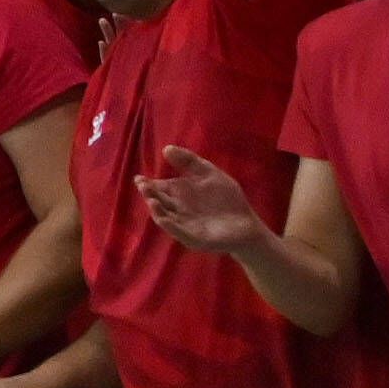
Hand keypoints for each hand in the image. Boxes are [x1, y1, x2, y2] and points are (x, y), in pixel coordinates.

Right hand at [139, 144, 278, 254]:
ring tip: (152, 200)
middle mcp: (177, 210)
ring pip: (165, 217)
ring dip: (156, 210)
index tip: (140, 179)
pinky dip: (170, 226)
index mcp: (179, 194)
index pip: (159, 188)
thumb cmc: (228, 199)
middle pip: (159, 201)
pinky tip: (163, 218)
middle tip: (143, 186)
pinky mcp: (194, 238)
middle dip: (149, 194)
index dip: (147, 184)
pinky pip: (179, 232)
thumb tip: (166, 148)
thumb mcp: (210, 174)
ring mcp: (185, 225)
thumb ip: (190, 161)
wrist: (248, 225)